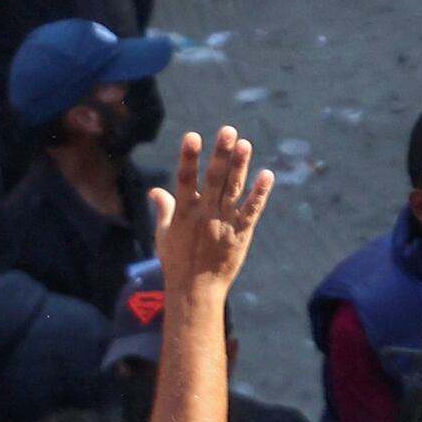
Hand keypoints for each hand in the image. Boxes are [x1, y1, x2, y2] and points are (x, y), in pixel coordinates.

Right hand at [150, 126, 275, 306]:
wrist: (196, 291)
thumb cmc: (176, 262)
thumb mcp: (164, 234)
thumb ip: (164, 209)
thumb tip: (154, 189)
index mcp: (184, 213)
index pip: (185, 179)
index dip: (189, 157)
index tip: (192, 136)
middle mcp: (204, 215)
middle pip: (214, 179)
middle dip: (221, 154)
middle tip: (228, 131)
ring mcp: (224, 223)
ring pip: (233, 190)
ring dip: (240, 167)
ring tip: (245, 144)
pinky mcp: (241, 233)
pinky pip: (252, 211)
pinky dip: (259, 193)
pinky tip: (267, 175)